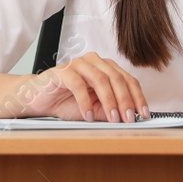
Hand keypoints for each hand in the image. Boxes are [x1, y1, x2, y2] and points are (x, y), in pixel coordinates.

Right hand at [23, 52, 149, 122]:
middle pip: (117, 78)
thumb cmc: (66, 102)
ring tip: (112, 119)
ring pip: (101, 79)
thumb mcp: (94, 110)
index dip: (137, 97)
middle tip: (128, 119)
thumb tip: (129, 118)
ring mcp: (78, 64)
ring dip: (109, 101)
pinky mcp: (63, 70)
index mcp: (105, 68)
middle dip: (125, 101)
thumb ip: (109, 111)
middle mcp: (94, 62)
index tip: (143, 114)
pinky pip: (79, 84)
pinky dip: (85, 102)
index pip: (128, 80)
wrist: (39, 99)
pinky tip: (87, 116)